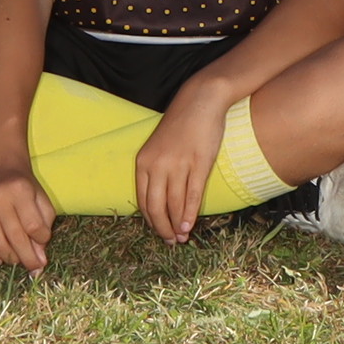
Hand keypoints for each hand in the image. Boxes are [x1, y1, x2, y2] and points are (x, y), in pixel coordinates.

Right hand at [0, 166, 54, 269]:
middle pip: (15, 237)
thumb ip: (44, 225)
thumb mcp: (40, 198)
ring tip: (17, 260)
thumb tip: (40, 257)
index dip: (42, 239)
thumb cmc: (23, 186)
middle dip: (28, 258)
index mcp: (20, 190)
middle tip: (34, 267)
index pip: (33, 225)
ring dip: (9, 258)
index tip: (43, 241)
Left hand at [142, 81, 235, 242]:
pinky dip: (190, 213)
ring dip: (177, 225)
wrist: (200, 101)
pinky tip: (189, 225)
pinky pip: (192, 195)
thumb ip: (156, 171)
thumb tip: (161, 201)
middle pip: (156, 206)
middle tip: (170, 241)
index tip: (159, 232)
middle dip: (162, 228)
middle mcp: (157, 165)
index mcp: (143, 162)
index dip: (151, 221)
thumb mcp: (158, 147)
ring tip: (182, 237)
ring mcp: (178, 164)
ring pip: (174, 204)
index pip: (142, 201)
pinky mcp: (198, 163)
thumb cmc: (180, 126)